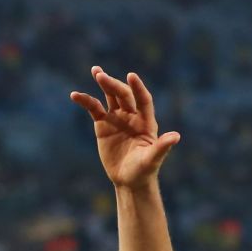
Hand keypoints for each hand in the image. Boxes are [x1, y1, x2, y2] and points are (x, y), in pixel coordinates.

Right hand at [70, 67, 181, 188]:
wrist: (129, 180)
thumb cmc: (144, 170)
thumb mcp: (152, 159)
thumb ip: (162, 147)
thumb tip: (176, 137)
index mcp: (146, 121)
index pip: (143, 99)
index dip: (138, 88)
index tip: (131, 76)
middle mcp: (132, 115)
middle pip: (124, 95)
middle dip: (114, 85)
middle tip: (101, 76)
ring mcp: (117, 118)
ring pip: (110, 96)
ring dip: (104, 83)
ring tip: (96, 71)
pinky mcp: (103, 124)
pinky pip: (94, 108)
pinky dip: (85, 101)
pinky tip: (75, 95)